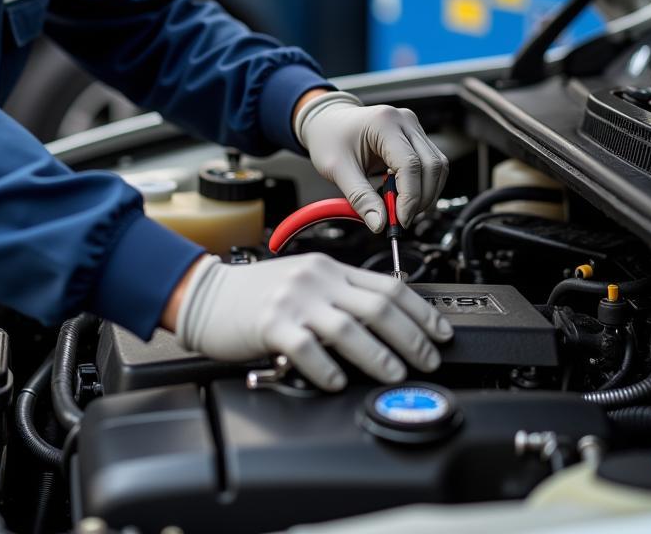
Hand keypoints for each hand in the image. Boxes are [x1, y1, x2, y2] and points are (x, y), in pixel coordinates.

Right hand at [174, 254, 452, 390]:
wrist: (208, 294)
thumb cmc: (257, 294)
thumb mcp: (305, 281)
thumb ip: (341, 294)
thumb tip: (387, 322)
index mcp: (330, 268)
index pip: (388, 285)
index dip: (422, 312)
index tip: (441, 333)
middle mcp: (317, 280)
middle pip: (378, 307)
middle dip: (413, 338)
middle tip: (429, 360)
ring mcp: (294, 301)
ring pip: (350, 329)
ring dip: (379, 356)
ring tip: (395, 374)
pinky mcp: (272, 325)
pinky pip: (308, 350)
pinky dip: (328, 369)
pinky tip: (338, 381)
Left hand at [295, 91, 447, 231]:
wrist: (326, 121)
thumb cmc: (329, 139)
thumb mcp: (336, 169)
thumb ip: (360, 197)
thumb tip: (380, 224)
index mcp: (384, 123)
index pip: (410, 164)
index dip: (410, 197)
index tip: (400, 220)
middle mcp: (404, 121)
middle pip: (432, 165)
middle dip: (422, 199)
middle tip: (402, 219)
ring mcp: (413, 127)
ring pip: (438, 166)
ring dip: (426, 194)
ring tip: (403, 210)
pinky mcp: (415, 137)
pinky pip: (431, 164)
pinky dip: (424, 185)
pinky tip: (406, 198)